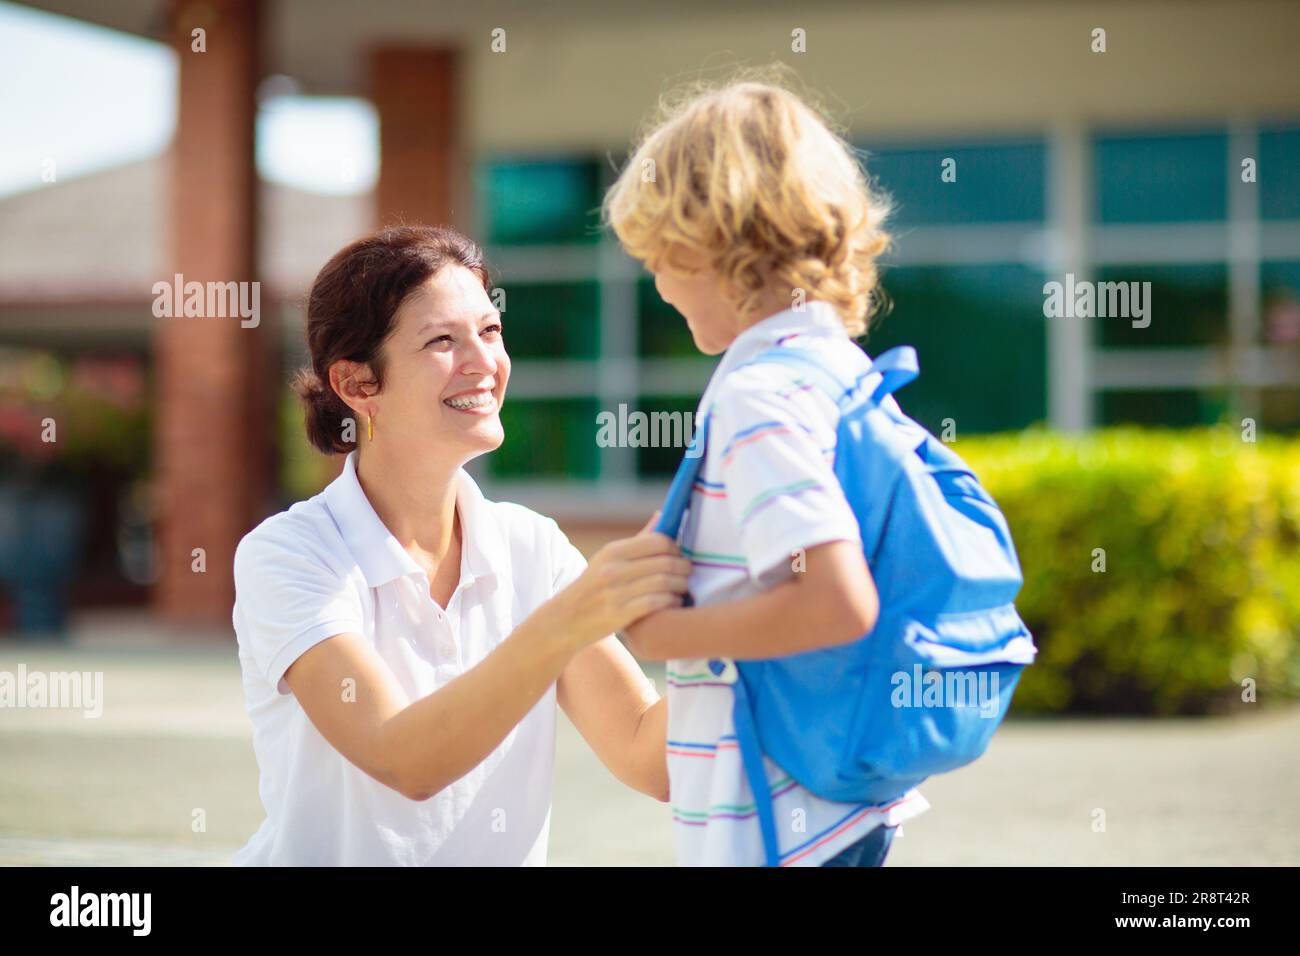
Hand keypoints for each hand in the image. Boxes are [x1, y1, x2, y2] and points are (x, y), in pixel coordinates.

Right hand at [552, 512, 690, 646]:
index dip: (676, 548)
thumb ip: (638, 540)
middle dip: (684, 568)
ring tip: (684, 589)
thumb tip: (662, 515)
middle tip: (688, 574)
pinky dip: (672, 602)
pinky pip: (657, 603)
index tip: (680, 556)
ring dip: (681, 586)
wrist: (565, 620)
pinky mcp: (620, 614)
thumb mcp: (608, 560)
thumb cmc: (593, 588)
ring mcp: (616, 592)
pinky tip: (673, 603)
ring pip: (665, 582)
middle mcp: (614, 569)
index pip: (658, 541)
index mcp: (613, 551)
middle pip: (666, 562)